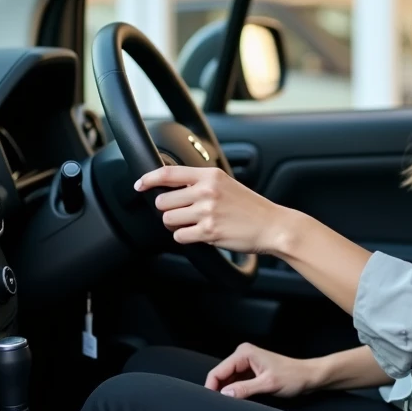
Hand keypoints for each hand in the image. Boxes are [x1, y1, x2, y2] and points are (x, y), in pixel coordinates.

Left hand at [134, 166, 297, 254]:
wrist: (272, 225)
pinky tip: (199, 234)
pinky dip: (185, 238)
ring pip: (169, 220)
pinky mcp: (209, 232)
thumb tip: (174, 188)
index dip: (148, 179)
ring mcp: (207, 212)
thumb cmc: (250, 207)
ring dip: (176, 225)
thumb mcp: (226, 184)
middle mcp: (207, 191)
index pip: (169, 173)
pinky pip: (180, 236)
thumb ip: (201, 183)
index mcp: (210, 176)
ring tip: (192, 224)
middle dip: (168, 210)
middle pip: (164, 201)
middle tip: (181, 214)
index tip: (139, 185)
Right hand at [206, 343, 319, 399]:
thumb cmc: (293, 376)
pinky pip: (236, 384)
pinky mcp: (251, 374)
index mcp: (244, 353)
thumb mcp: (268, 384)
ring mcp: (247, 365)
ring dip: (227, 393)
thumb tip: (224, 395)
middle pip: (221, 376)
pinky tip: (236, 403)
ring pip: (227, 381)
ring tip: (228, 407)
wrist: (308, 378)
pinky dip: (234, 393)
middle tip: (219, 408)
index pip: (218, 371)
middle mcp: (243, 356)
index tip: (211, 404)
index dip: (211, 387)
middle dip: (218, 391)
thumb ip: (244, 389)